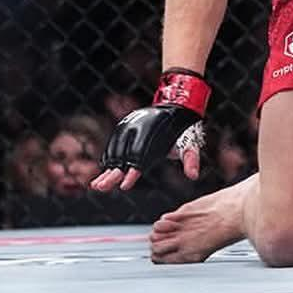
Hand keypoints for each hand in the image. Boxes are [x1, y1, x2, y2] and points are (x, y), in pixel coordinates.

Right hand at [89, 69, 210, 192]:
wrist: (175, 105)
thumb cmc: (182, 130)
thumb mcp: (189, 143)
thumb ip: (191, 159)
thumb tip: (194, 176)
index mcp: (155, 139)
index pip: (141, 159)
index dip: (133, 173)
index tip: (125, 185)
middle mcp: (139, 131)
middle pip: (123, 157)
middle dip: (112, 174)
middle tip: (100, 188)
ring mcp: (130, 126)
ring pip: (115, 151)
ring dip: (107, 168)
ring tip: (97, 185)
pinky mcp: (124, 125)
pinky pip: (113, 143)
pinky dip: (109, 157)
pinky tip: (105, 170)